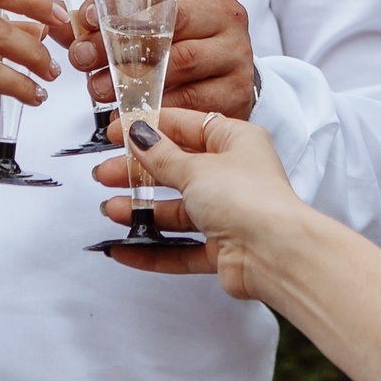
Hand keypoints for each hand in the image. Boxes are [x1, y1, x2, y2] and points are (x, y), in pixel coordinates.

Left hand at [70, 0, 256, 117]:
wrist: (228, 82)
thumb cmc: (186, 45)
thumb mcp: (154, 23)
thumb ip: (111, 20)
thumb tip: (62, 21)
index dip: (117, 1)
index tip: (86, 19)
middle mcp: (225, 14)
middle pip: (170, 23)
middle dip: (119, 41)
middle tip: (85, 59)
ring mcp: (235, 52)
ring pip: (181, 61)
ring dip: (132, 77)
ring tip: (100, 89)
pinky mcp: (236, 91)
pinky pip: (191, 100)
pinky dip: (155, 108)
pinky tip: (127, 113)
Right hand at [92, 108, 311, 292]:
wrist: (276, 254)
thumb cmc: (247, 198)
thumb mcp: (196, 168)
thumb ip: (162, 156)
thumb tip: (140, 135)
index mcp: (236, 142)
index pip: (186, 126)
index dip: (150, 127)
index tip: (117, 131)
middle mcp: (234, 176)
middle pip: (177, 170)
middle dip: (138, 173)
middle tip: (104, 173)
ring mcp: (229, 214)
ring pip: (177, 211)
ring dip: (142, 211)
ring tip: (110, 210)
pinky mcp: (223, 249)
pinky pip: (180, 249)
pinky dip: (153, 250)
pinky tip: (123, 249)